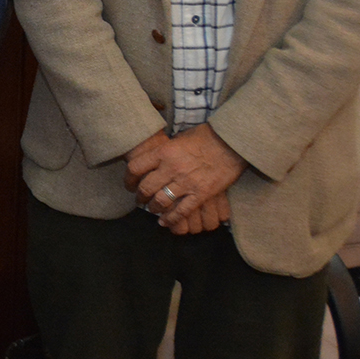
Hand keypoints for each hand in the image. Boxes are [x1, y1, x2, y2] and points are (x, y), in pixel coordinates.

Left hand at [125, 123, 246, 229]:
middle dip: (140, 197)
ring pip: (161, 201)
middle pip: (146, 187)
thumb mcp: (178, 138)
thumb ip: (164, 151)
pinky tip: (165, 221)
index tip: (129, 184)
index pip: (135, 167)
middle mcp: (171, 168)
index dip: (128, 178)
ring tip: (153, 210)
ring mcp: (186, 182)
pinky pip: (182, 211)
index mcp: (163, 152)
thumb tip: (152, 161)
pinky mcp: (201, 194)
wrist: (231, 142)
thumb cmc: (205, 137)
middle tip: (140, 200)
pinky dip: (171, 219)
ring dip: (154, 208)